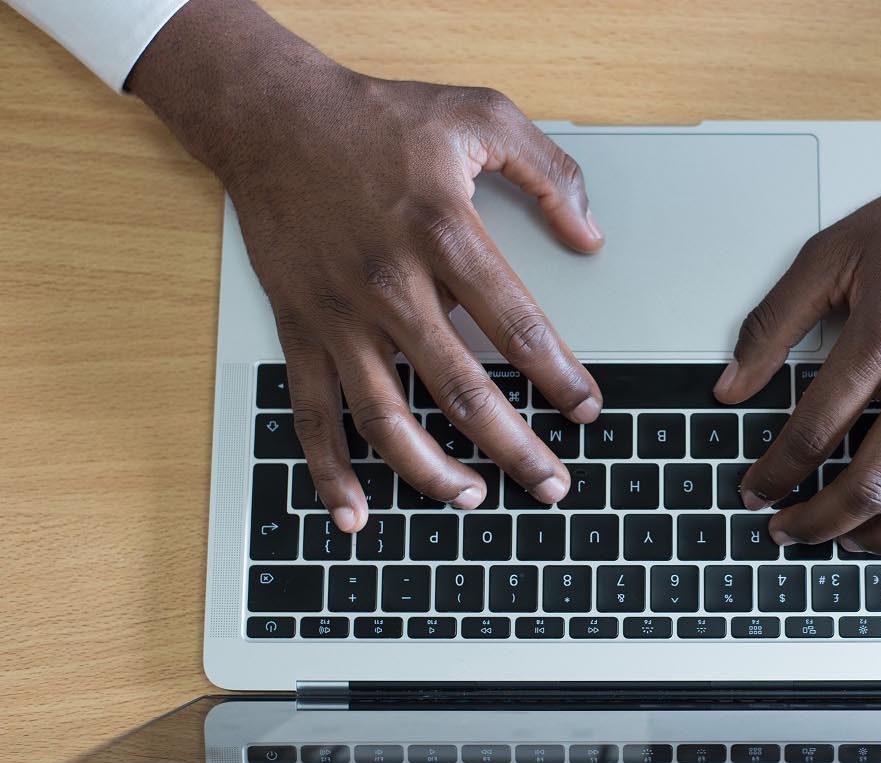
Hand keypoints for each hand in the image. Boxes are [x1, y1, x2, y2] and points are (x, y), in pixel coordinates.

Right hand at [131, 1, 603, 532]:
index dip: (560, 377)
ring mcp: (340, 315)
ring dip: (431, 472)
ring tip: (474, 499)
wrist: (272, 116)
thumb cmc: (379, 117)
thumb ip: (548, 172)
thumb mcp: (480, 114)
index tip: (587, 409)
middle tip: (553, 486)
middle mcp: (391, 285)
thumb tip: (591, 235)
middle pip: (462, 390)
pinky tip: (354, 512)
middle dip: (515, 448)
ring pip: (387, 418)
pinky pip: (312, 414)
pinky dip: (329, 470)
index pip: (518, 326)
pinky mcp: (300, 329)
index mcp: (445, 233)